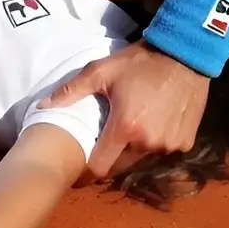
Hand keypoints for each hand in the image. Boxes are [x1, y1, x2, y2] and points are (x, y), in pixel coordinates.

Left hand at [43, 43, 210, 178]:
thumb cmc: (140, 62)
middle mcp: (148, 143)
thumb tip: (42, 107)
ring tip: (131, 129)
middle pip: (120, 166)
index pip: (100, 168)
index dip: (87, 173)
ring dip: (133, 150)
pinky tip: (155, 123)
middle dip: (110, 158)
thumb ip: (71, 91)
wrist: (186, 54)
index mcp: (124, 128)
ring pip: (142, 159)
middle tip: (106, 143)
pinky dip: (156, 143)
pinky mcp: (185, 143)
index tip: (79, 173)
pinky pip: (164, 151)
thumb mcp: (101, 71)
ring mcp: (169, 145)